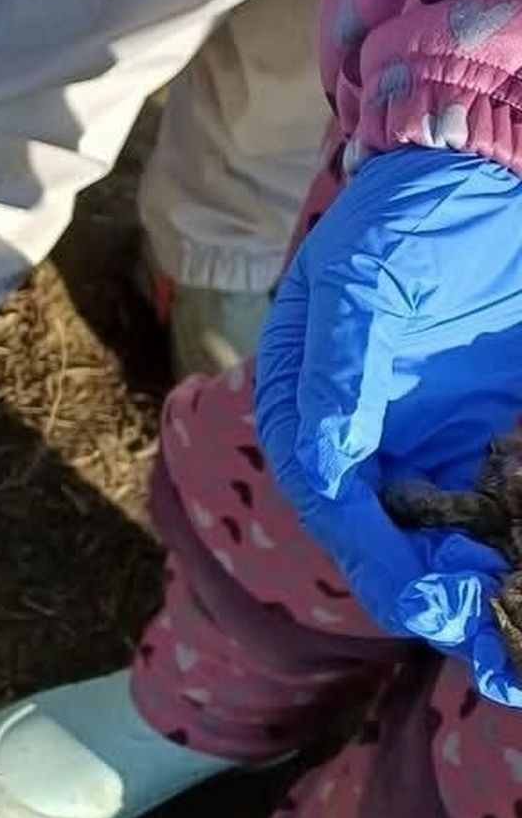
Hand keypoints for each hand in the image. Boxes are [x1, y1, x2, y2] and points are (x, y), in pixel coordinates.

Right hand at [255, 146, 521, 703]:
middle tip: (492, 647)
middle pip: (394, 543)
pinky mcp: (499, 435)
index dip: (379, 563)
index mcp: (315, 410)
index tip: (432, 606)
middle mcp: (372, 440)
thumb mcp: (358, 286)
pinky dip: (519, 547)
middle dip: (439, 604)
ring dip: (487, 595)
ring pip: (454, 542)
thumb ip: (339, 373)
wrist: (484, 169)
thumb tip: (328, 464)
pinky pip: (508, 508)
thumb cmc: (404, 218)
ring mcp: (438, 442)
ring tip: (519, 648)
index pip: (336, 504)